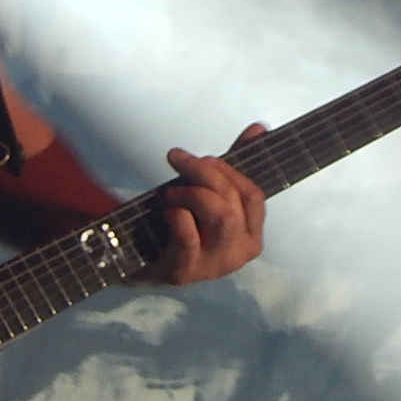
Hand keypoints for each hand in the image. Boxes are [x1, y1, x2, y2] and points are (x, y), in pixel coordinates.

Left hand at [142, 124, 266, 285]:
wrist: (141, 264)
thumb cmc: (181, 227)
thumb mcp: (208, 195)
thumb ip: (233, 165)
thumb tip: (259, 128)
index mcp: (251, 235)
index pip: (253, 194)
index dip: (229, 169)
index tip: (203, 157)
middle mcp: (240, 253)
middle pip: (234, 200)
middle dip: (205, 172)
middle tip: (178, 160)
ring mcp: (214, 266)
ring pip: (221, 216)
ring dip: (193, 193)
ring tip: (171, 192)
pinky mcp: (186, 272)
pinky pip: (189, 237)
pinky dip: (177, 216)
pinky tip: (167, 212)